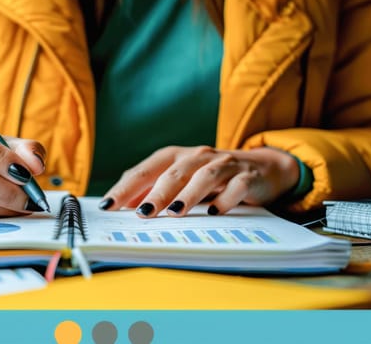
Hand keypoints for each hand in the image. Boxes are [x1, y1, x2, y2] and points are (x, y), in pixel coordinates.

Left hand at [99, 146, 299, 217]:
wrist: (262, 169)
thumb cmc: (210, 177)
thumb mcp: (180, 180)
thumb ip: (152, 189)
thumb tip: (123, 207)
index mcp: (175, 157)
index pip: (145, 170)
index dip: (126, 188)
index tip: (108, 206)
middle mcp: (198, 156)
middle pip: (174, 173)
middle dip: (157, 193)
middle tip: (143, 213)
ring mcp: (224, 165)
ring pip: (205, 176)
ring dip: (189, 194)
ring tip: (175, 212)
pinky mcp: (247, 176)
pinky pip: (237, 186)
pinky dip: (225, 198)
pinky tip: (214, 212)